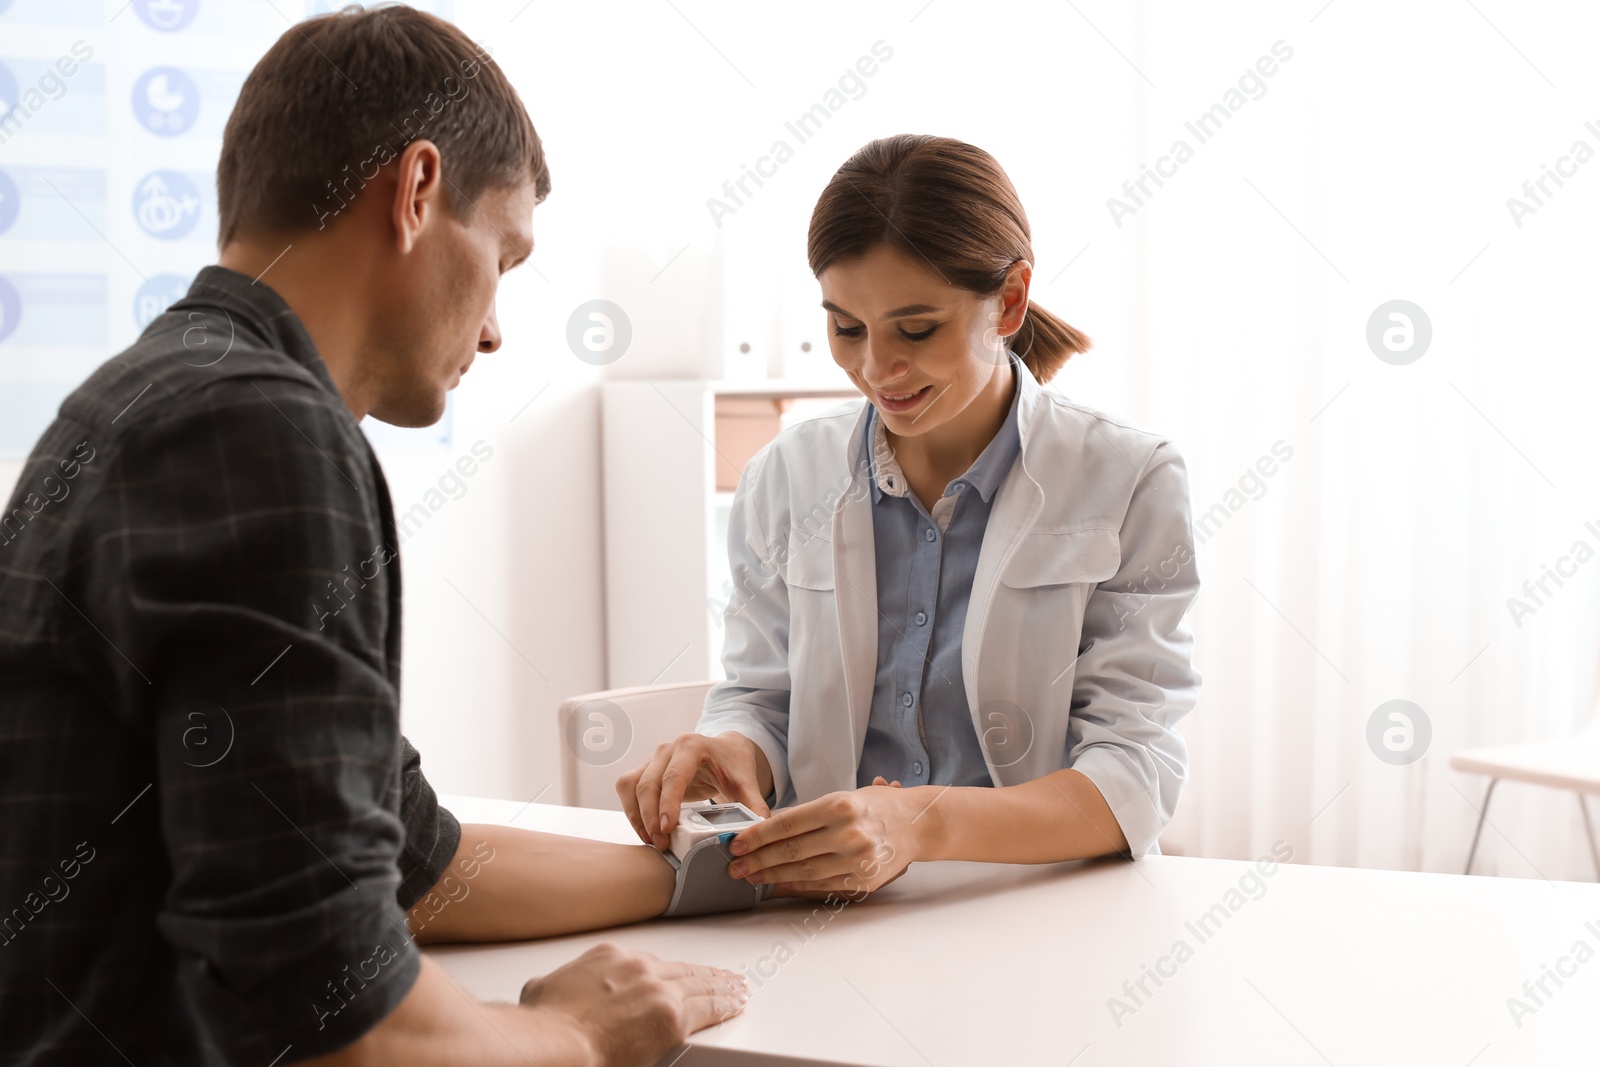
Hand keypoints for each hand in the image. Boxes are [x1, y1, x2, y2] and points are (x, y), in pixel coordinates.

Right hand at [520, 943, 747, 1066]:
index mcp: (610, 957)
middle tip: (721, 975)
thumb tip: (548, 991)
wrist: (557, 1042)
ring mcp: (657, 989)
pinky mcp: (672, 1017)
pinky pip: (709, 1008)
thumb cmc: (545, 1024)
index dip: (665, 971)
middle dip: (702, 973)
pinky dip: (725, 1005)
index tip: (673, 974)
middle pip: (679, 968)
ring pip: (700, 983)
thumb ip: (557, 984)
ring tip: (737, 987)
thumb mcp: (541, 989)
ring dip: (721, 985)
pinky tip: (735, 1004)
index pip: (647, 962)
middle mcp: (638, 967)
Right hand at [616, 732, 772, 850]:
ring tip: (652, 841)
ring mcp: (653, 758)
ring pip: (631, 785)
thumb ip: (754, 805)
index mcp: (692, 746)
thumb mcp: (746, 782)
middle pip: (648, 783)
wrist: (724, 751)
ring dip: (637, 815)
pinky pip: (627, 787)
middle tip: (662, 844)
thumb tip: (759, 829)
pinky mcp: (645, 769)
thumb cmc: (733, 765)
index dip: (667, 803)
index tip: (667, 828)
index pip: (673, 776)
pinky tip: (645, 830)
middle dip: (650, 817)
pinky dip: (631, 809)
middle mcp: (668, 749)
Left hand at [725, 781, 917, 896]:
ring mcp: (857, 859)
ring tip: (751, 876)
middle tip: (734, 866)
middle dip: (758, 860)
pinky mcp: (863, 880)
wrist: (916, 824)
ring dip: (772, 876)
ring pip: (803, 872)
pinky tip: (779, 884)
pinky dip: (797, 885)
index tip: (737, 844)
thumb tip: (766, 828)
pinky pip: (822, 885)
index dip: (758, 836)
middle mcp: (848, 832)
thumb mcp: (842, 798)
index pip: (788, 823)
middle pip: (791, 850)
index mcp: (840, 805)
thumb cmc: (875, 807)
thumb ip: (806, 814)